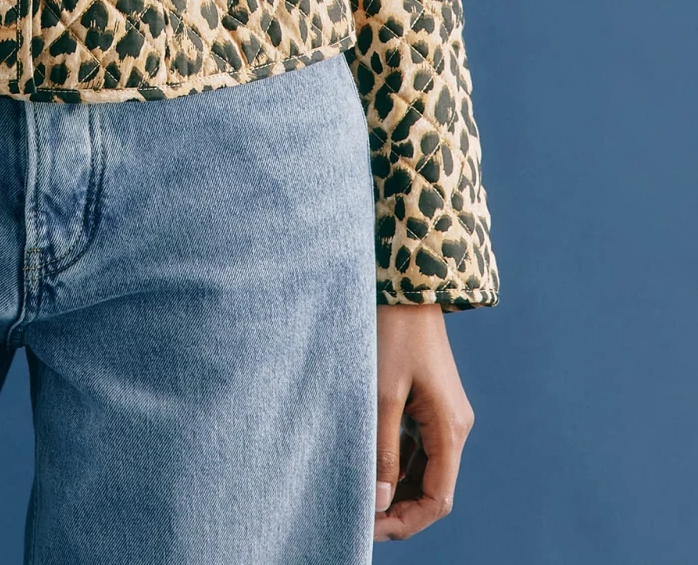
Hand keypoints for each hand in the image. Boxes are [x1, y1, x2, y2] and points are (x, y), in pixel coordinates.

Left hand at [374, 302, 475, 539]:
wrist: (408, 287)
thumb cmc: (393, 334)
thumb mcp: (382, 392)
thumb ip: (382, 448)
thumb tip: (378, 499)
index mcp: (450, 428)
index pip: (437, 498)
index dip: (407, 521)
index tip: (371, 527)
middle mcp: (454, 427)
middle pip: (434, 490)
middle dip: (401, 510)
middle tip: (361, 518)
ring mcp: (444, 417)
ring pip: (426, 471)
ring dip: (399, 490)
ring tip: (361, 497)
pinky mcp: (432, 406)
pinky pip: (420, 449)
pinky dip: (399, 466)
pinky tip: (372, 469)